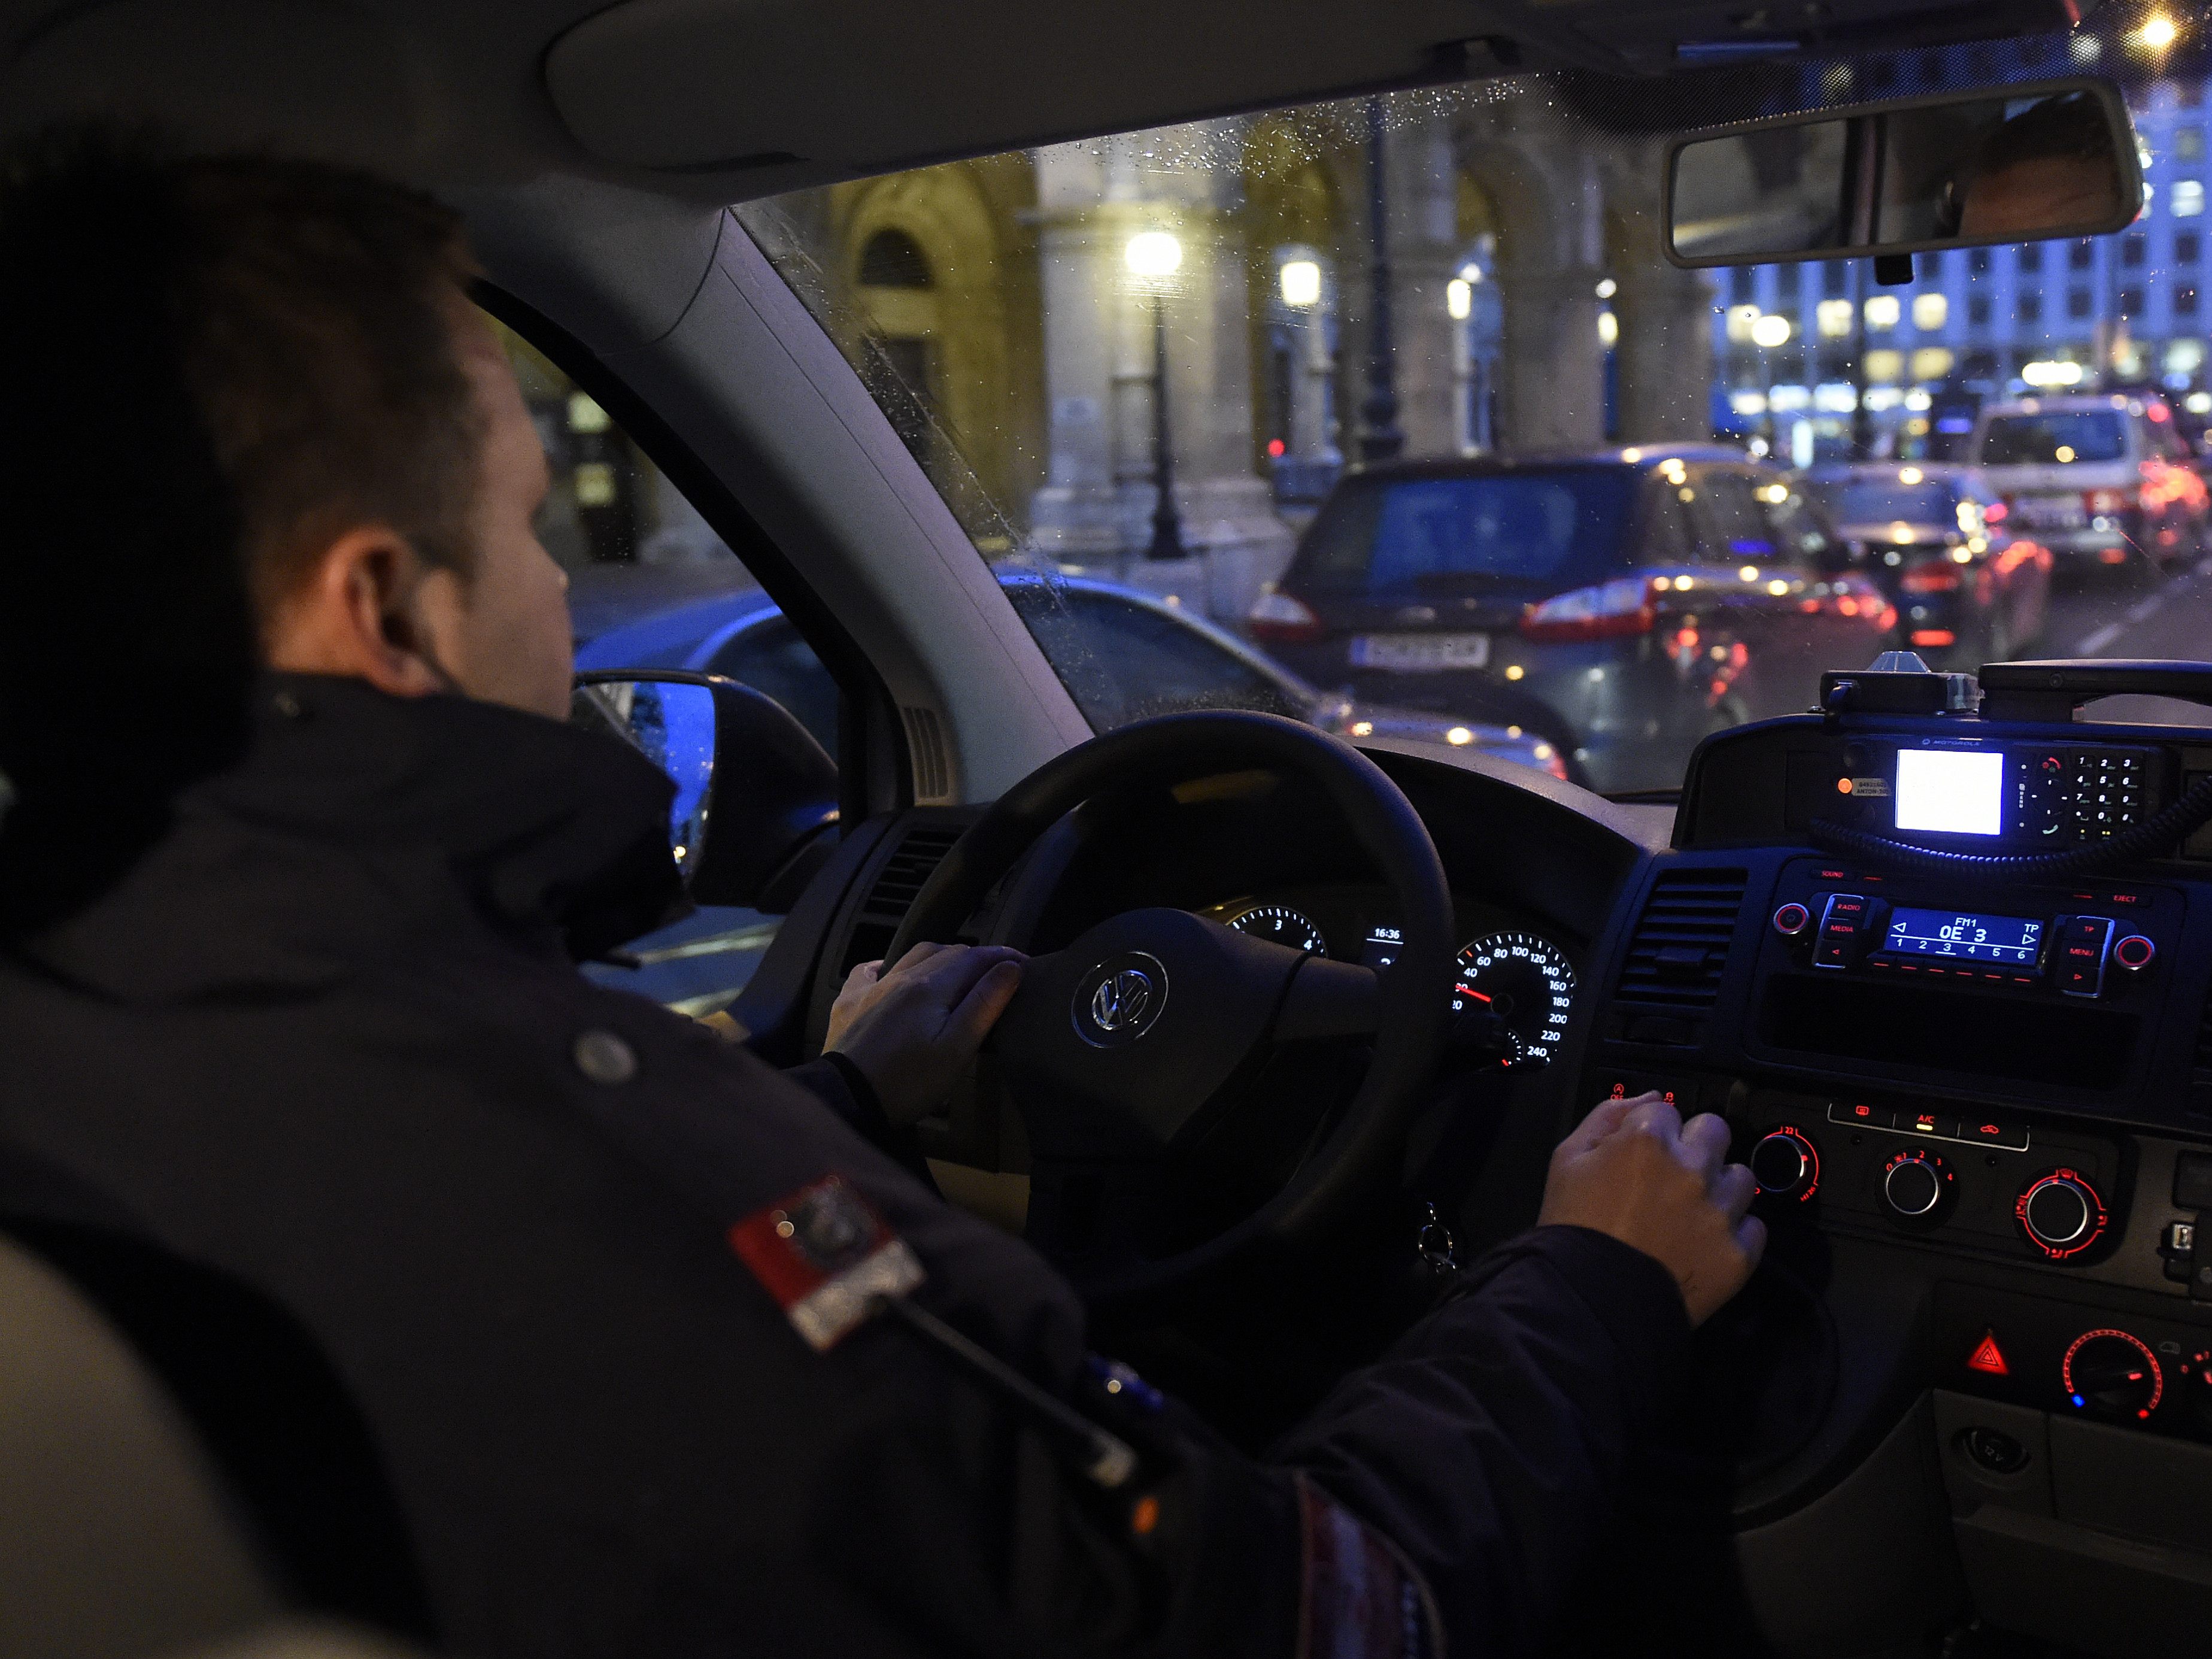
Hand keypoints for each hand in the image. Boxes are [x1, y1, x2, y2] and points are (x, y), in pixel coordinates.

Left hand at [824, 943, 1025, 1126]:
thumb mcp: (956, 1049)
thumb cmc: (908, 1082)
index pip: (975, 958)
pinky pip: (870, 970)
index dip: (1003, 956)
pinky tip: (891, 973)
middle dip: (976, 957)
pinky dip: (890, 966)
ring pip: (913, 956)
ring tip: (956, 972)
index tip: (1025, 962)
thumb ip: (984, 1004)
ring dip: (940, 958)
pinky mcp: (849, 1003)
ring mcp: (871, 988)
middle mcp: (900, 976)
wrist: (845, 1100)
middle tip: (997, 973)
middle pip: (947, 953)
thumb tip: (1010, 968)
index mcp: (930, 986)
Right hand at [1536, 1093, 1764, 1326]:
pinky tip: (1704, 1244)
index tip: (1643, 1155)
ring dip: (1720, 1188)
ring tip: (1692, 1213)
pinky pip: (1754, 1227)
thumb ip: (1606, 1116)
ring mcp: (1719, 1212)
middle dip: (1697, 1146)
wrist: (1589, 1302)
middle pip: (1716, 1131)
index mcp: (1647, 1139)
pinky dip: (1733, 1233)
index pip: (1666, 1108)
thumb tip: (1649, 1098)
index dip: (1652, 1130)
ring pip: (1742, 1178)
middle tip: (1675, 1175)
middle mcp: (1692, 1168)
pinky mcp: (1738, 1253)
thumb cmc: (1573, 1229)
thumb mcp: (1566, 1159)